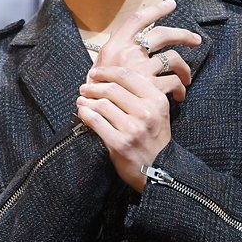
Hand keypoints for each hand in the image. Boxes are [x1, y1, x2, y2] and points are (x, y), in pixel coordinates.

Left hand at [77, 65, 170, 191]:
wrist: (160, 170)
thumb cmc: (154, 138)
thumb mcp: (158, 113)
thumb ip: (142, 94)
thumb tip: (111, 78)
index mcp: (157, 100)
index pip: (126, 76)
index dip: (106, 72)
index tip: (95, 73)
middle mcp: (147, 112)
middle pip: (111, 88)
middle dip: (93, 86)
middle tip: (84, 88)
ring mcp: (133, 129)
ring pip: (101, 104)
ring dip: (87, 100)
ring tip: (82, 101)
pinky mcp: (120, 143)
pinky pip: (95, 121)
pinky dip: (85, 114)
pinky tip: (83, 112)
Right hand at [88, 0, 200, 101]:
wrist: (96, 116)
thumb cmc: (96, 92)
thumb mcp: (98, 66)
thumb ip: (111, 49)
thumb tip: (116, 32)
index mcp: (115, 47)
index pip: (137, 19)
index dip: (156, 10)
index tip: (170, 5)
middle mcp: (128, 54)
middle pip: (162, 34)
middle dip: (183, 35)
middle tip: (195, 40)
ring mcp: (140, 70)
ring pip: (173, 58)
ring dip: (184, 68)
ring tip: (186, 78)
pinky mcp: (150, 88)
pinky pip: (174, 82)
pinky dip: (180, 88)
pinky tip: (180, 94)